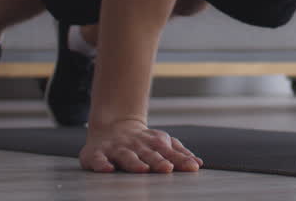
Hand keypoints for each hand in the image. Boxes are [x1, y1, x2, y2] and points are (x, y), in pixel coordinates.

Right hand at [79, 118, 203, 172]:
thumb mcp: (162, 143)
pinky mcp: (98, 153)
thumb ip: (179, 153)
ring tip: (143, 169)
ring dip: (135, 163)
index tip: (192, 167)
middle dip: (158, 161)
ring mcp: (117, 148)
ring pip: (126, 156)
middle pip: (149, 154)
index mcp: (154, 142)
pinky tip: (108, 169)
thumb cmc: (142, 141)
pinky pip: (99, 159)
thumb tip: (198, 163)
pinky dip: (102, 164)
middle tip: (168, 168)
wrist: (113, 125)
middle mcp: (136, 145)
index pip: (170, 153)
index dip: (181, 160)